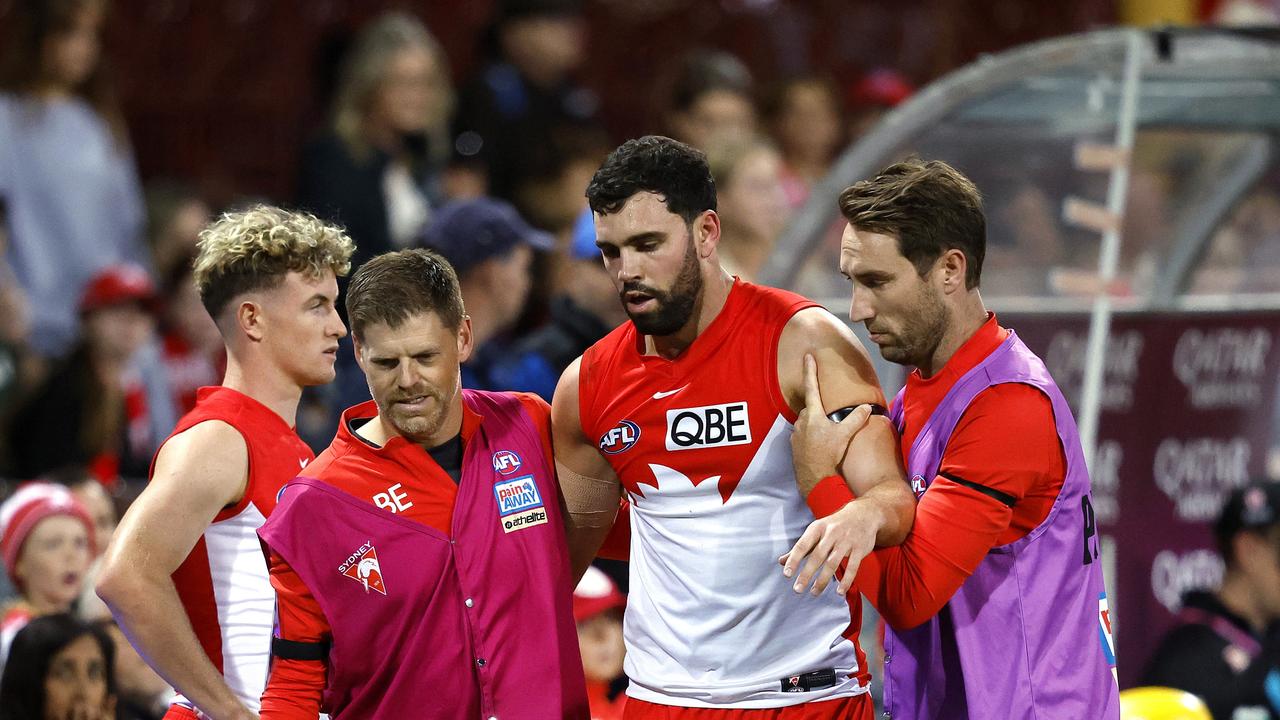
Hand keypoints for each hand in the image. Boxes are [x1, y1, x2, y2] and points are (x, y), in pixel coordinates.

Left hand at [779, 499, 878, 595]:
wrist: (863, 514)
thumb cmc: (834, 525)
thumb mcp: (816, 531)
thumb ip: (801, 548)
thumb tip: (781, 562)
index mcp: (817, 528)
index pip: (802, 545)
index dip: (794, 560)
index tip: (787, 574)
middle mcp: (831, 533)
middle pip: (817, 556)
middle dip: (806, 574)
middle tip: (797, 589)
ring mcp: (846, 541)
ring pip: (833, 563)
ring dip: (823, 580)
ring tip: (814, 592)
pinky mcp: (860, 548)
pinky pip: (853, 567)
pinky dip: (846, 581)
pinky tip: (840, 592)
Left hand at [791, 354, 873, 495]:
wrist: (814, 478)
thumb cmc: (828, 454)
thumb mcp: (845, 435)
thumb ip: (856, 419)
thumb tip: (866, 407)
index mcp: (813, 414)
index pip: (811, 387)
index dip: (810, 370)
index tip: (807, 356)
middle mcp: (801, 421)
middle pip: (810, 408)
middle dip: (819, 410)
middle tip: (830, 421)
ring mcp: (795, 433)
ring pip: (806, 422)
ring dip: (815, 425)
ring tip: (827, 437)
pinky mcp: (794, 445)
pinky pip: (803, 435)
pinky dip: (811, 437)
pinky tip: (820, 446)